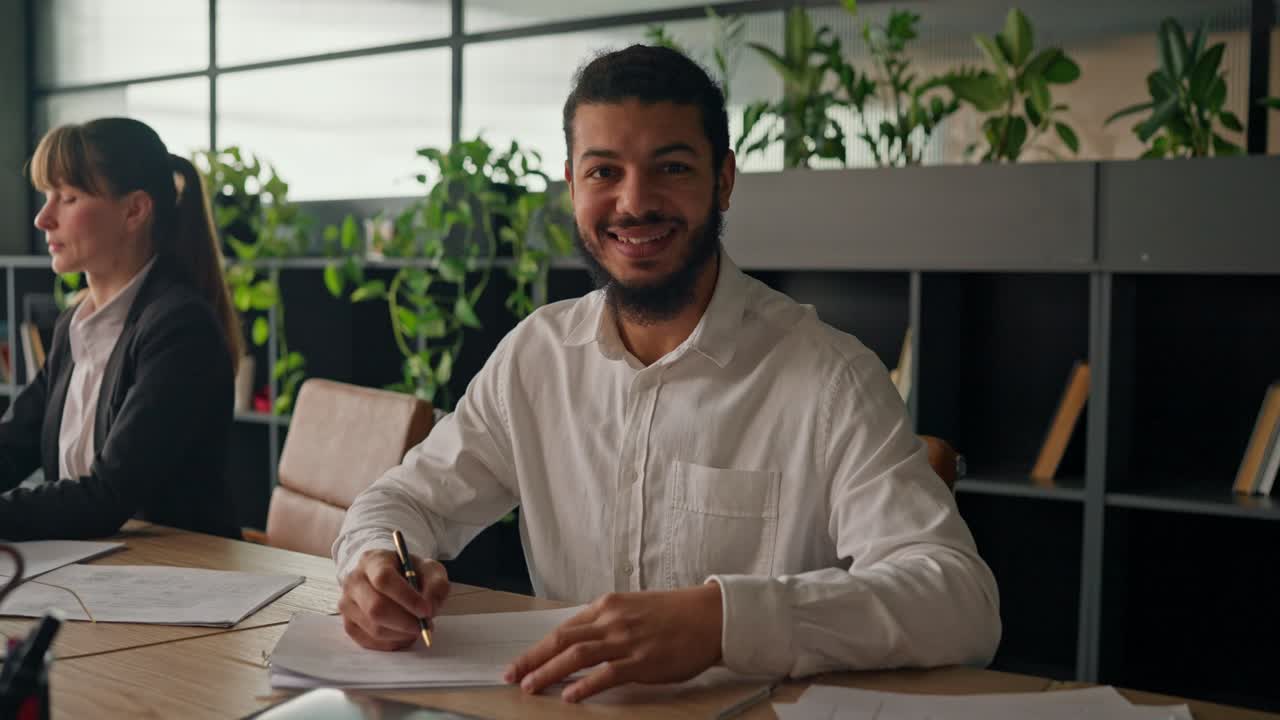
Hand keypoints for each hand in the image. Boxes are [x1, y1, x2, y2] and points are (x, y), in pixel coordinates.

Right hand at [338, 548, 449, 650]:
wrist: (391, 580)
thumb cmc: (411, 573)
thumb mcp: (430, 570)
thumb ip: (436, 585)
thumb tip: (430, 607)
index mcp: (373, 560)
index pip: (384, 579)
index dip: (407, 598)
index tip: (426, 611)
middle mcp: (354, 580)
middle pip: (375, 607)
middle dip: (405, 622)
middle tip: (424, 626)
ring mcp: (347, 604)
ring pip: (373, 627)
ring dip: (400, 634)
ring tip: (416, 629)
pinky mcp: (348, 624)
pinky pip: (368, 641)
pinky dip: (390, 643)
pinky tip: (403, 636)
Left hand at [505, 583, 723, 701]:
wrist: (711, 616)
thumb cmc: (675, 614)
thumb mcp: (634, 609)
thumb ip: (608, 623)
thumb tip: (581, 641)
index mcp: (608, 606)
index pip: (564, 628)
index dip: (538, 647)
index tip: (519, 661)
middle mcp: (612, 620)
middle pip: (562, 640)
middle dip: (532, 659)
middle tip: (511, 675)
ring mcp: (627, 640)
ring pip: (577, 655)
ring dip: (549, 672)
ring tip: (530, 686)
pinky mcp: (643, 661)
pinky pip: (607, 674)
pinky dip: (585, 685)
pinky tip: (570, 696)